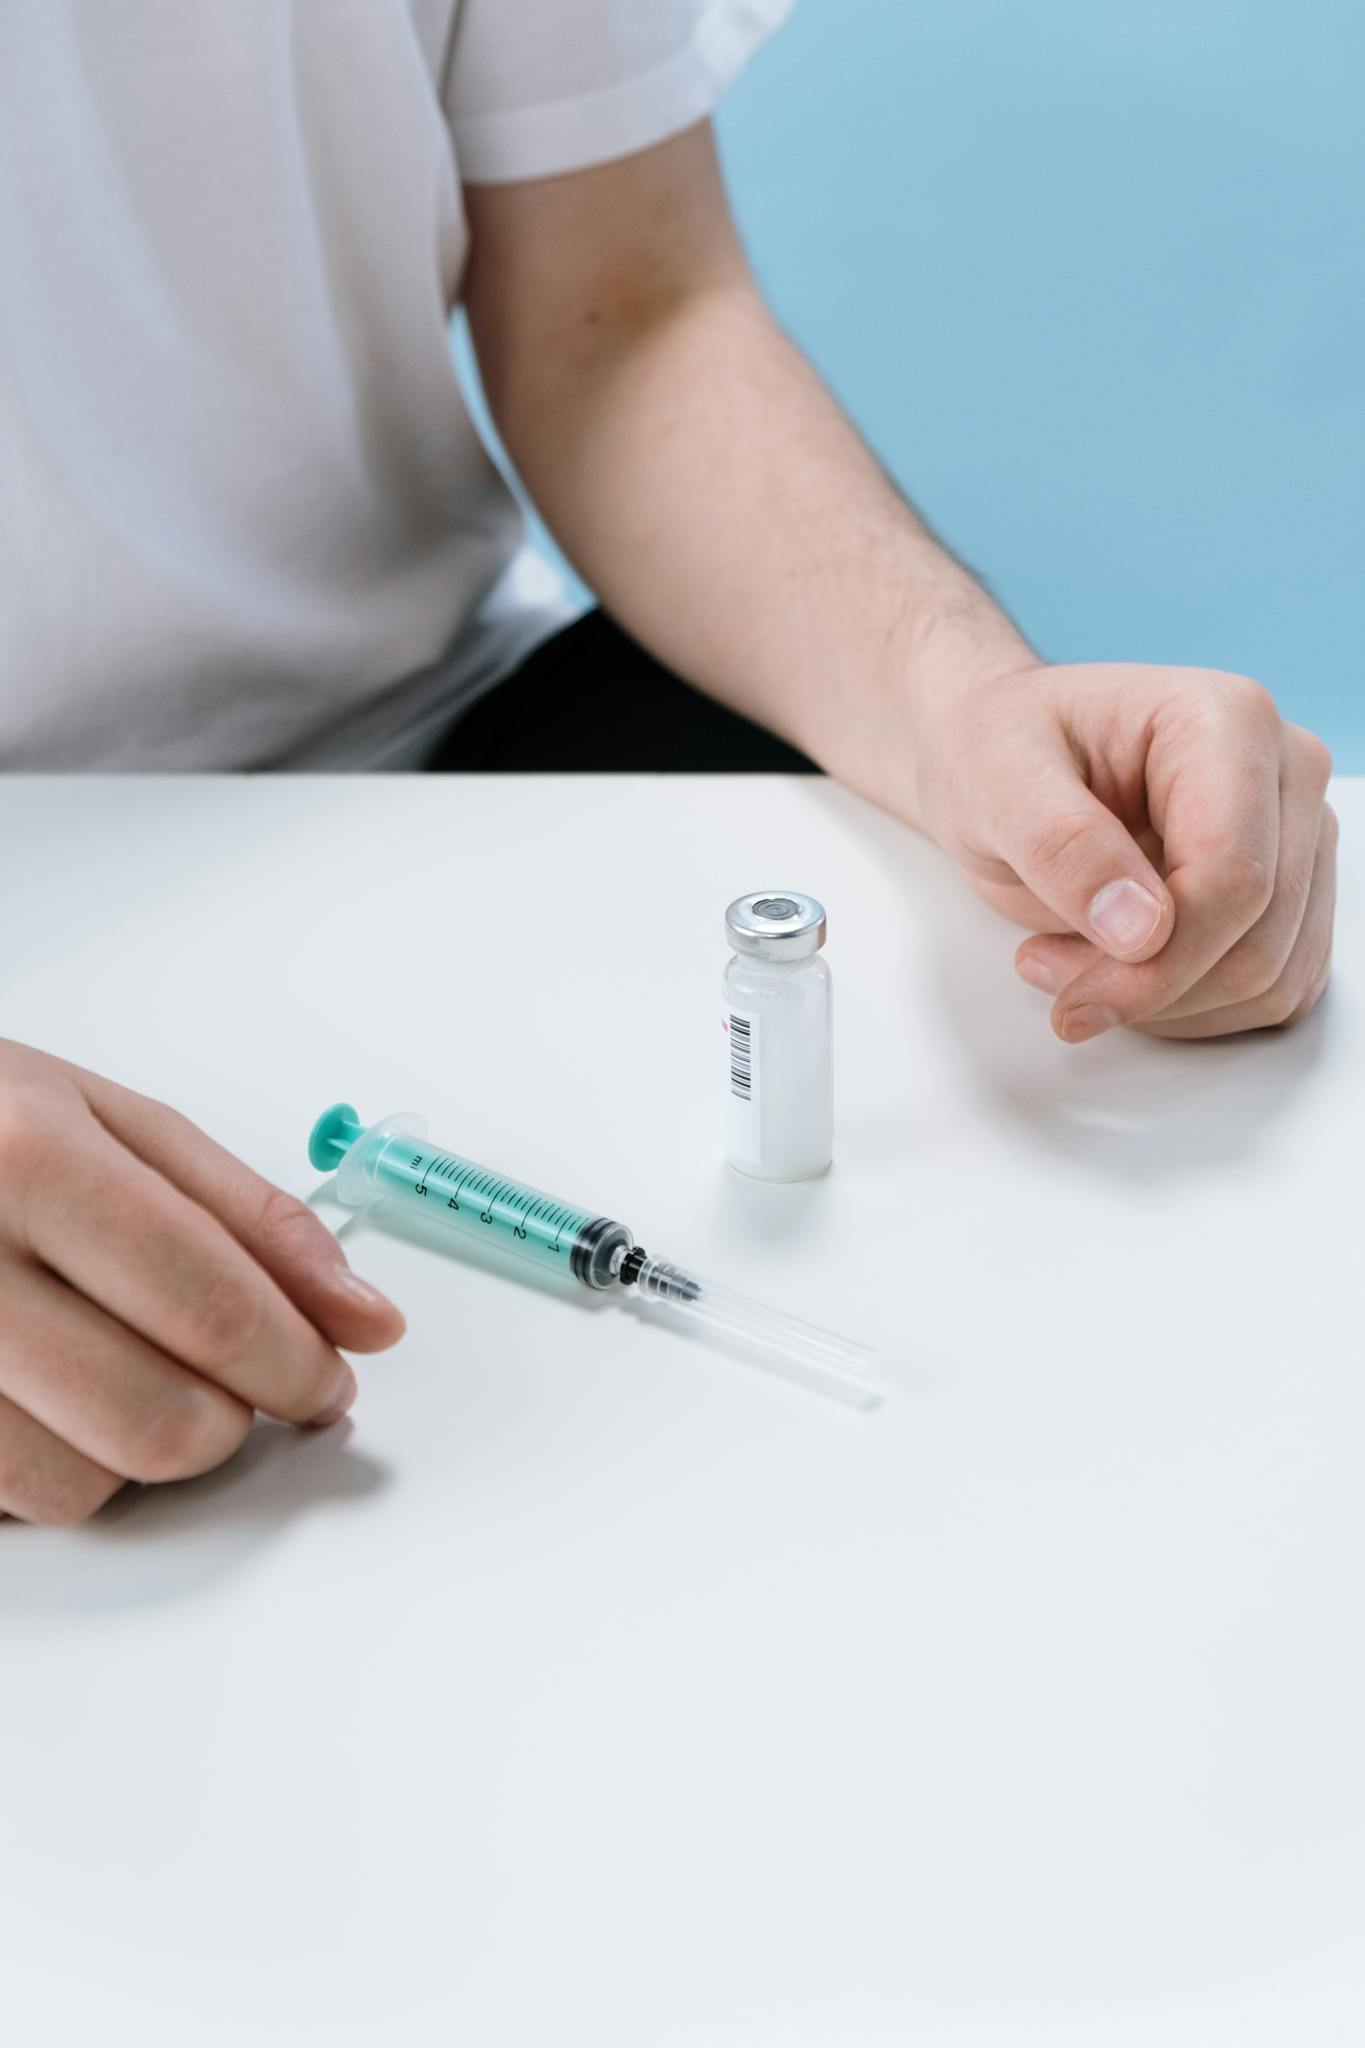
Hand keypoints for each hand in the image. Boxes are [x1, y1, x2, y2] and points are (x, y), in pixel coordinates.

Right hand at [0, 1041, 402, 1524]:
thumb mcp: (114, 1119)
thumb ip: (253, 1220)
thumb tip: (365, 1319)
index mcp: (31, 1160)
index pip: (212, 1307)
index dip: (297, 1364)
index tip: (327, 1381)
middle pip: (157, 1419)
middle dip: (229, 1419)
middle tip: (237, 1381)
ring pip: (80, 1486)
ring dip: (138, 1450)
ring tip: (117, 1364)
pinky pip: (9, 1500)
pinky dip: (55, 1463)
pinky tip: (48, 1389)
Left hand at [914, 661, 1335, 1040]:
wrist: (1000, 758)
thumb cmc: (998, 749)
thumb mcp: (994, 780)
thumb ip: (1063, 846)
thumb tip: (1141, 929)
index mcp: (1230, 721)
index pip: (1235, 879)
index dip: (1159, 964)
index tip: (1076, 996)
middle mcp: (1285, 774)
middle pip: (1259, 943)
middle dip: (1148, 987)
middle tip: (1046, 967)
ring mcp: (1296, 838)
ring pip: (1270, 981)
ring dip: (1164, 1005)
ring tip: (1069, 961)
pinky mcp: (1290, 895)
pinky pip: (1271, 993)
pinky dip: (1191, 1010)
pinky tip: (1118, 974)